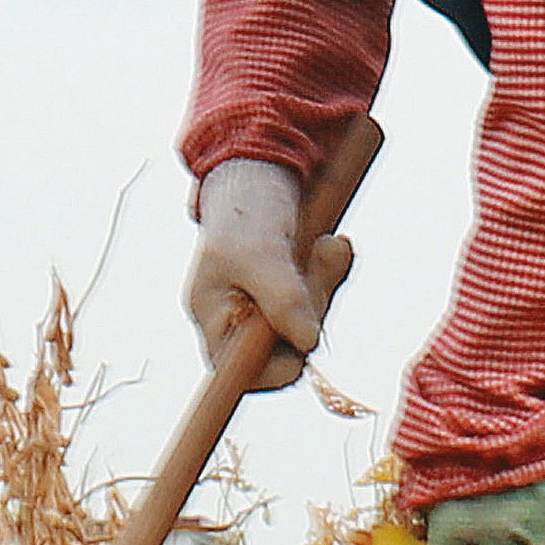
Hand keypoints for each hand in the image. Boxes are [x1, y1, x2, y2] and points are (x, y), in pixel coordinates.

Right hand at [184, 155, 344, 374]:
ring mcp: (268, 306)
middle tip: (319, 261)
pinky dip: (330, 271)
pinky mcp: (293, 290)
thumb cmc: (243, 213)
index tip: (303, 340)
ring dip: (324, 285)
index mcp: (214, 318)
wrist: (259, 171)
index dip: (274, 369)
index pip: (241, 373)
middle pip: (285, 350)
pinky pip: (320, 297)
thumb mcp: (259, 254)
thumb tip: (308, 342)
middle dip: (310, 309)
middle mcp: (239, 319)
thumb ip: (282, 299)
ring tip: (324, 245)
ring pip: (309, 324)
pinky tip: (329, 246)